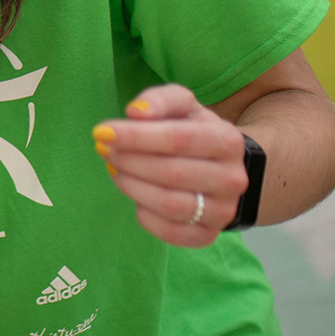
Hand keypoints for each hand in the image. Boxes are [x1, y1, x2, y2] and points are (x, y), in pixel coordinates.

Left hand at [92, 84, 247, 246]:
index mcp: (227, 141)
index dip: (136, 136)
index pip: (177, 139)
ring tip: (114, 169)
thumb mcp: (183, 106)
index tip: (102, 132)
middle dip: (129, 160)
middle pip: (171, 173)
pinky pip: (171, 232)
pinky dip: (145, 216)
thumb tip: (136, 112)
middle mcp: (232, 179)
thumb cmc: (193, 130)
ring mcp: (223, 211)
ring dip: (132, 186)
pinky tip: (135, 196)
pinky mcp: (208, 235)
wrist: (223, 167)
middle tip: (104, 150)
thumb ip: (160, 100)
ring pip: (170, 205)